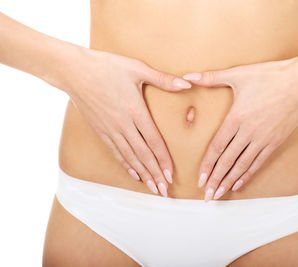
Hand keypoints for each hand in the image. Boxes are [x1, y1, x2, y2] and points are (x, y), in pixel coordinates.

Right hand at [60, 47, 191, 196]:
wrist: (73, 71)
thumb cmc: (107, 66)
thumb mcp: (138, 69)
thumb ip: (163, 79)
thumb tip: (187, 84)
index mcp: (136, 111)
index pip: (154, 142)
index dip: (164, 160)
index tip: (171, 175)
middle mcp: (124, 125)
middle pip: (143, 154)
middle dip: (155, 174)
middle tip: (164, 191)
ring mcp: (110, 129)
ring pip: (130, 157)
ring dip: (143, 173)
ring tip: (152, 187)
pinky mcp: (100, 130)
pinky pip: (115, 152)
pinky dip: (126, 164)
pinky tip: (133, 174)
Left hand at [183, 56, 297, 200]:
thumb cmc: (269, 76)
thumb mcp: (238, 74)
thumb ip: (210, 77)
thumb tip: (186, 76)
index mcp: (236, 118)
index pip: (217, 147)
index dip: (207, 165)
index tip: (200, 179)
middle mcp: (248, 132)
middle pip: (227, 161)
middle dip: (215, 179)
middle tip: (206, 196)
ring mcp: (263, 139)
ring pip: (242, 165)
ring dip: (229, 181)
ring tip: (219, 194)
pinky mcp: (275, 141)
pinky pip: (258, 162)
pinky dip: (247, 174)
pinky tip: (239, 184)